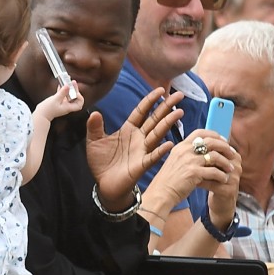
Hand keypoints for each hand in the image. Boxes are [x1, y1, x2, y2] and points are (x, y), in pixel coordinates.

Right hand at [35, 81, 84, 120]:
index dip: (79, 97)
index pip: (79, 104)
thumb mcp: (55, 99)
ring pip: (68, 95)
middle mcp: (67, 106)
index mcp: (68, 107)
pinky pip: (62, 95)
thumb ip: (62, 92)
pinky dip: (62, 90)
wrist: (40, 115)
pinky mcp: (58, 102)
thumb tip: (68, 86)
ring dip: (69, 88)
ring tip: (68, 81)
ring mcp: (62, 104)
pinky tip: (61, 84)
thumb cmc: (47, 110)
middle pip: (74, 98)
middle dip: (74, 90)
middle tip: (72, 82)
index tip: (75, 92)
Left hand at [86, 87, 183, 209]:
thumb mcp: (94, 141)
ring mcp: (142, 151)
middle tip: (179, 94)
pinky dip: (160, 150)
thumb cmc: (101, 162)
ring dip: (167, 123)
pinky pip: (153, 156)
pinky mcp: (142, 165)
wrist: (104, 185)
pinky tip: (169, 143)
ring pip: (157, 134)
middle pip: (154, 119)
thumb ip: (94, 127)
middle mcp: (139, 138)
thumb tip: (94, 113)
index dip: (150, 100)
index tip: (161, 89)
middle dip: (166, 107)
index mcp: (128, 129)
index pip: (141, 111)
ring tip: (179, 112)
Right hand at [148, 129, 238, 213]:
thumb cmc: (169, 179)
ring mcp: (189, 162)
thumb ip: (187, 153)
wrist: (161, 192)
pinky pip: (214, 172)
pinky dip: (221, 175)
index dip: (214, 135)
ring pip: (215, 156)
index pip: (200, 132)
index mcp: (181, 146)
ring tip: (230, 168)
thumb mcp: (175, 160)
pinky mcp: (194, 173)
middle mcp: (185, 151)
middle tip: (232, 154)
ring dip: (226, 162)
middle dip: (225, 147)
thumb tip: (203, 150)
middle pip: (211, 142)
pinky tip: (224, 179)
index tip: (223, 141)